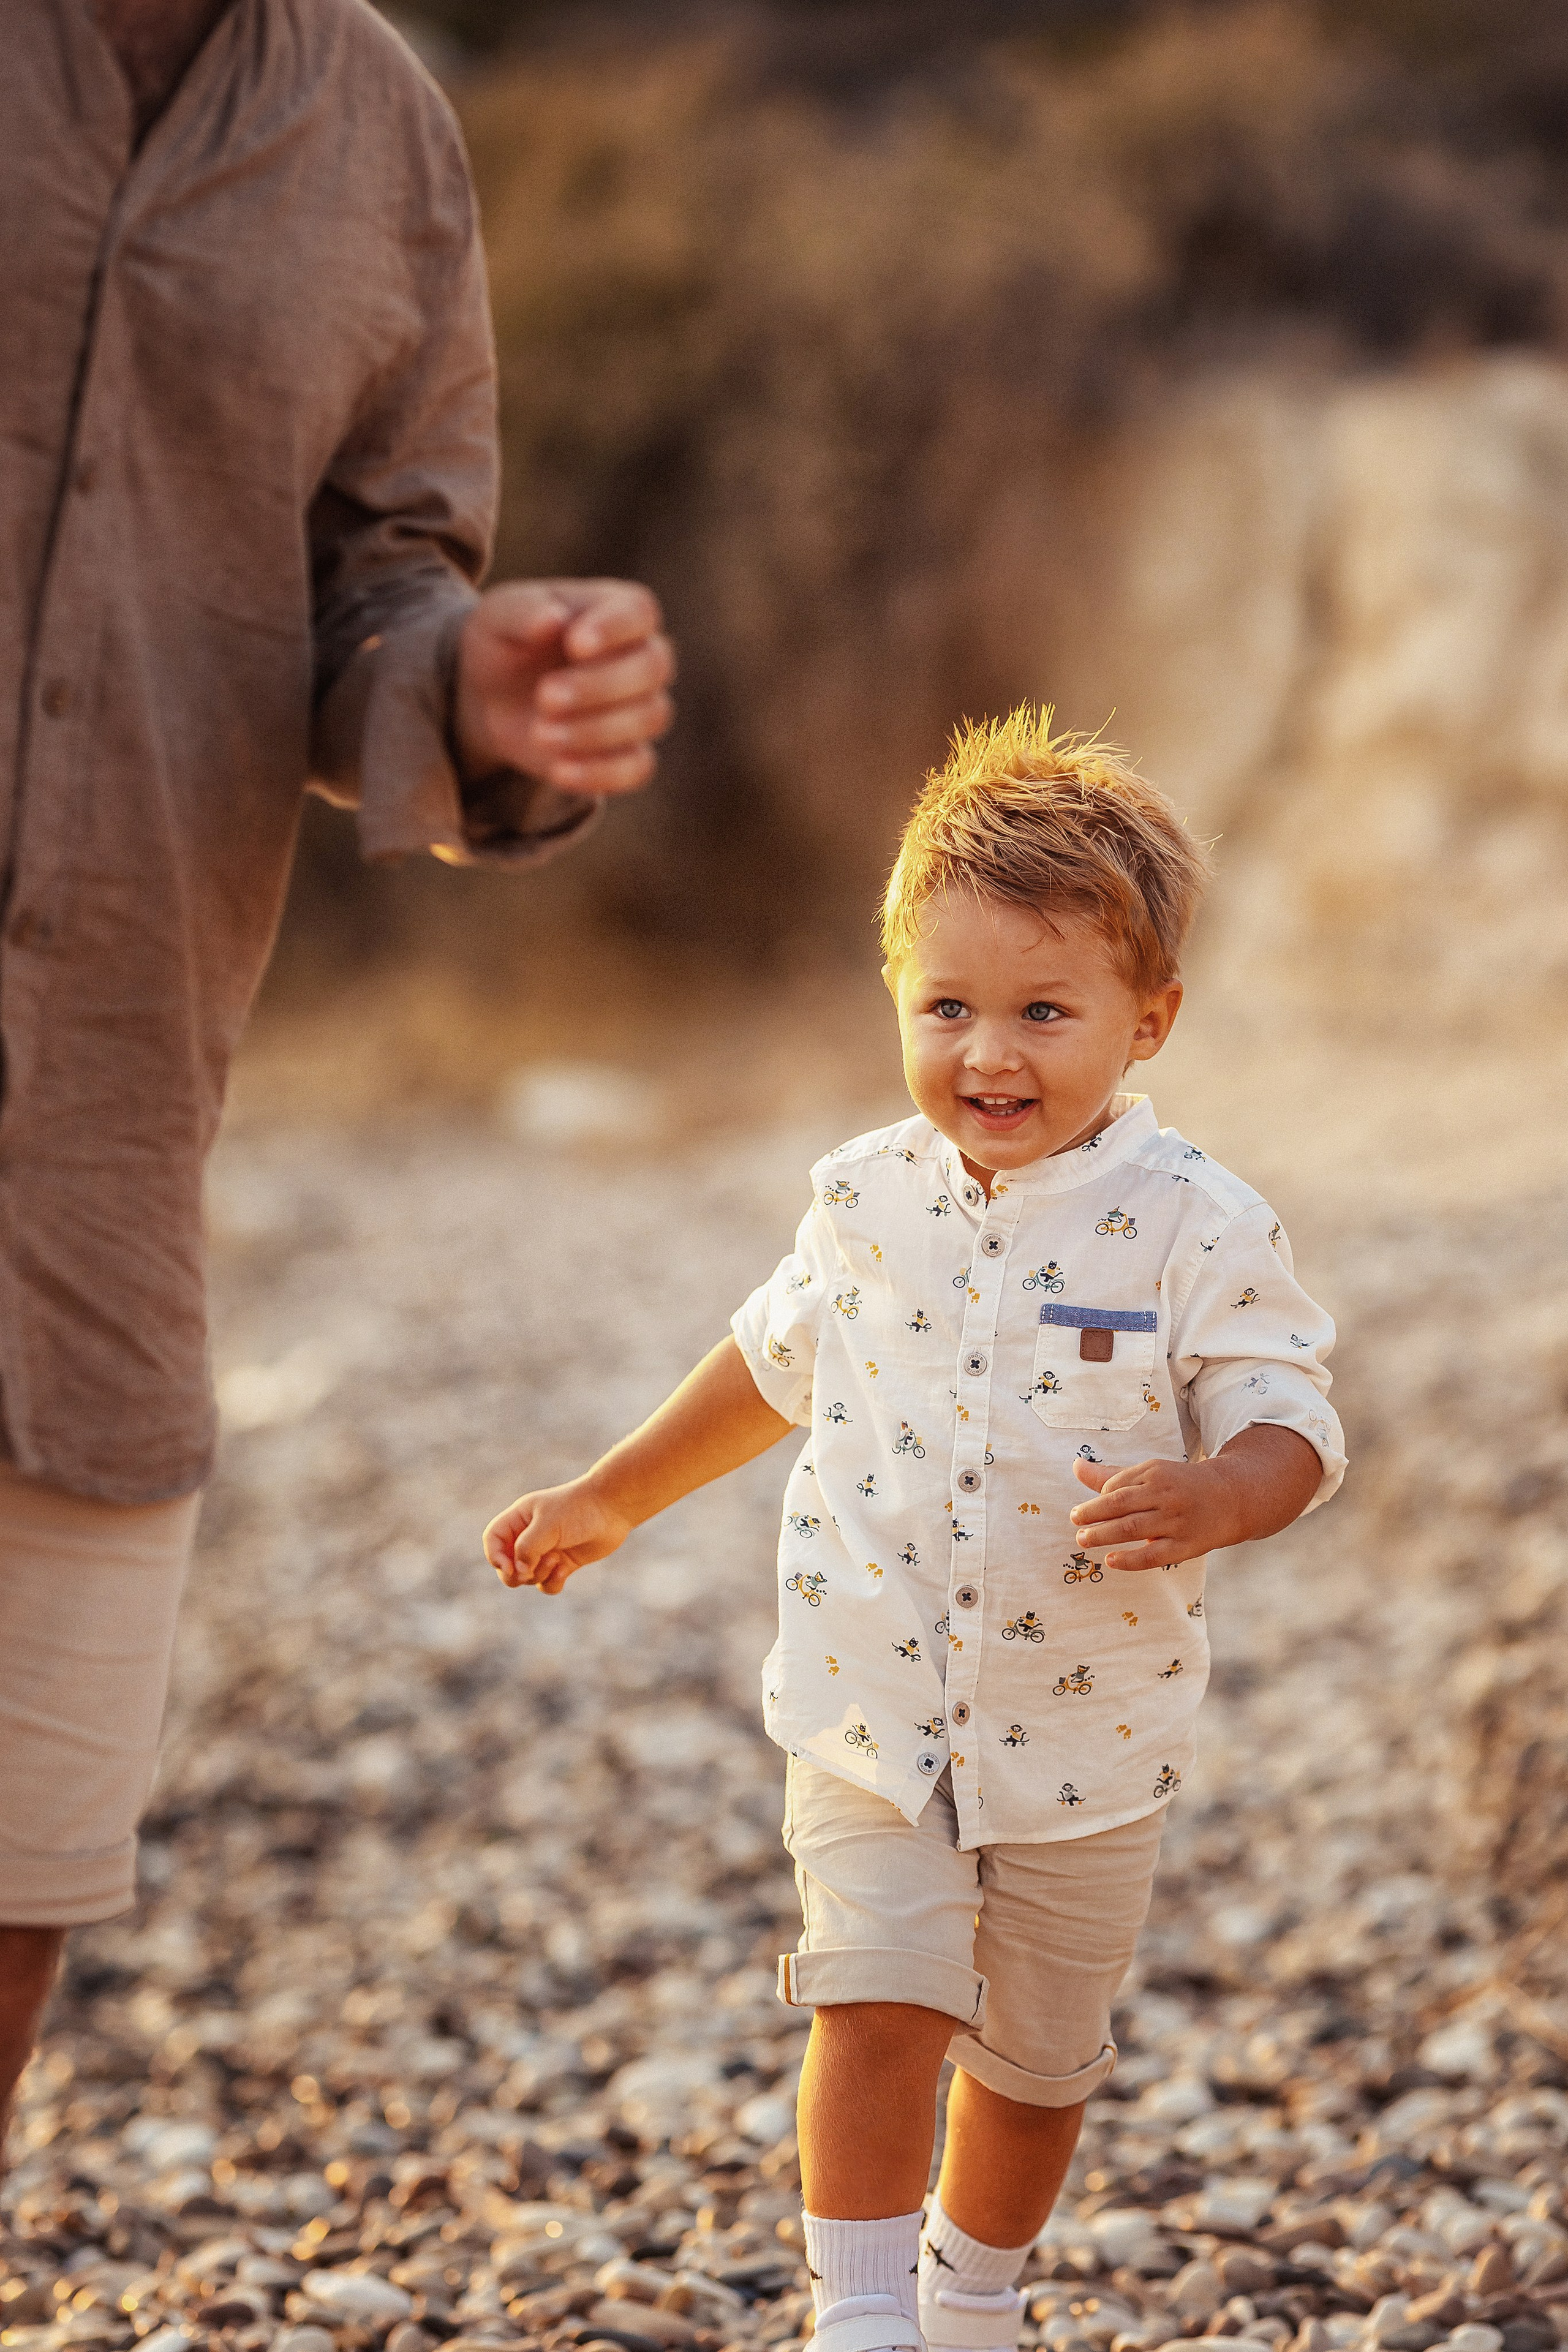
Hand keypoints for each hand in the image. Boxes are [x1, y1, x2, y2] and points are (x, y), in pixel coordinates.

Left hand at [453, 578, 674, 795]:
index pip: (639, 612)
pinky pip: (637, 767)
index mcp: (618, 609)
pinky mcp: (630, 754)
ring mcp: (642, 707)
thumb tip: (553, 618)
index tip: (574, 645)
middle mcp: (642, 657)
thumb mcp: (498, 618)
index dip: (614, 629)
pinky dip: (601, 772)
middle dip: (599, 685)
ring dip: (595, 730)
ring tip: (539, 733)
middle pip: (652, 667)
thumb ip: (523, 611)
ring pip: (649, 717)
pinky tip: (559, 771)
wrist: (492, 698)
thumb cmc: (505, 644)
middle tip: (545, 696)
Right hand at [483, 1476, 632, 1595]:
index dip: (495, 1556)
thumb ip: (528, 1547)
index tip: (509, 1568)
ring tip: (556, 1560)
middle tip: (530, 1571)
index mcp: (520, 1519)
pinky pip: (547, 1584)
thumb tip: (518, 1572)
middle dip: (516, 1574)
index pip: (493, 1540)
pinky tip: (565, 1569)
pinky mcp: (563, 1563)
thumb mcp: (548, 1524)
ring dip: (539, 1574)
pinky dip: (553, 1581)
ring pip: (528, 1577)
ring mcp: (546, 1551)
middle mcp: (530, 1535)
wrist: (612, 1508)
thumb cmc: (578, 1509)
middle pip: (507, 1566)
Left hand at [1068, 1424, 1321, 1568]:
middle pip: (1121, 1504)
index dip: (1099, 1499)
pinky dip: (1130, 1559)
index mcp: (1156, 1472)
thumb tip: (1075, 1466)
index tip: (1087, 1510)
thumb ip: (1112, 1475)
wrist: (1232, 1498)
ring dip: (1104, 1534)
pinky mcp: (1187, 1546)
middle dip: (1093, 1513)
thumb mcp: (1151, 1473)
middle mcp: (1166, 1495)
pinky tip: (1111, 1560)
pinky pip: (1153, 1556)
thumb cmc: (1180, 1486)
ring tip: (1083, 1539)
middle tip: (1074, 1521)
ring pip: (1133, 1528)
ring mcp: (1177, 1521)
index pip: (1117, 1485)